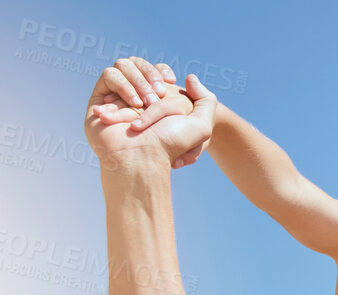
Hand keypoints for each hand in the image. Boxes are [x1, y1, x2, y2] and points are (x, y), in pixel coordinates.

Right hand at [85, 60, 214, 170]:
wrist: (143, 155)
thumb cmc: (170, 143)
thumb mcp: (201, 125)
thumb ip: (206, 100)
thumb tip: (189, 77)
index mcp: (156, 99)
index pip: (156, 70)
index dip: (160, 72)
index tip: (169, 83)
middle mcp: (135, 96)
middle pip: (140, 65)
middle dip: (151, 78)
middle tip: (156, 98)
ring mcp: (117, 95)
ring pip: (124, 65)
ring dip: (138, 82)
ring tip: (141, 105)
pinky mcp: (100, 97)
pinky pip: (109, 74)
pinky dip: (123, 84)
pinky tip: (132, 103)